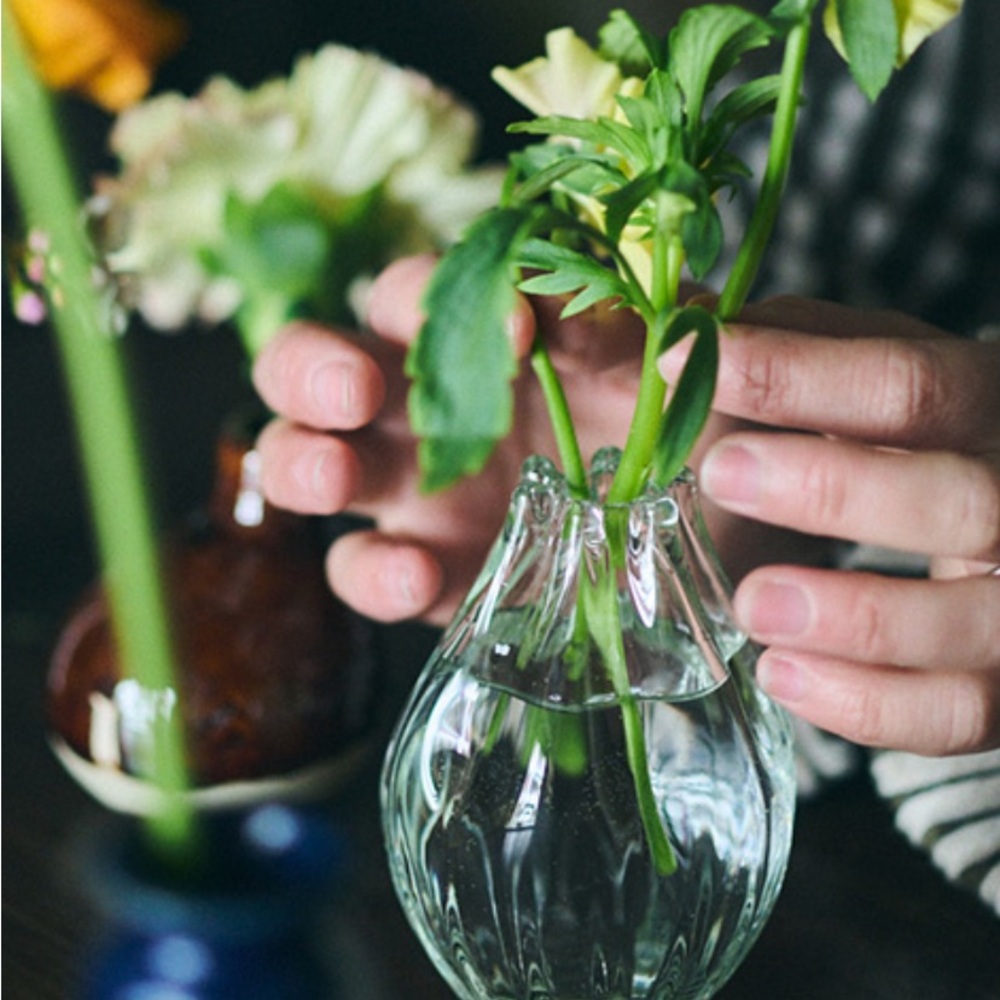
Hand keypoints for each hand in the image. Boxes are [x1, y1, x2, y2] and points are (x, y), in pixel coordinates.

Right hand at [252, 254, 647, 625]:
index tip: (511, 333)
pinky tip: (415, 577)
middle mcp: (419, 403)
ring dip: (301, 462)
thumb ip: (614, 323)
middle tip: (353, 392)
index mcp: (472, 335)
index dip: (432, 299)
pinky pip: (363, 569)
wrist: (710, 520)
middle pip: (307, 362)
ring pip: (300, 459)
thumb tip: (564, 307)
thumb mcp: (662, 361)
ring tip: (335, 478)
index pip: (413, 294)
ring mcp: (407, 488)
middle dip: (311, 368)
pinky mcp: (422, 567)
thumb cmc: (682, 415)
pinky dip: (375, 575)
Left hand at [661, 297, 999, 754]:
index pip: (907, 383)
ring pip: (967, 623)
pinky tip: (784, 675)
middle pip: (955, 498)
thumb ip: (803, 349)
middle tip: (722, 473)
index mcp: (989, 407)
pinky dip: (866, 707)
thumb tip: (688, 333)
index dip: (796, 374)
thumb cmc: (921, 440)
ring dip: (854, 617)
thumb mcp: (880, 377)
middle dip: (833, 488)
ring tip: (751, 603)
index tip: (683, 362)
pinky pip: (953, 715)